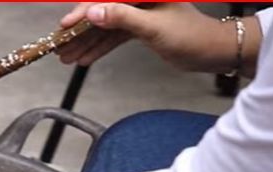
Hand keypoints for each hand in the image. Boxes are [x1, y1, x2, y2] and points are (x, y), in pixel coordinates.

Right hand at [57, 3, 260, 75]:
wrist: (213, 53)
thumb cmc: (192, 36)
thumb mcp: (154, 27)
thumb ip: (122, 18)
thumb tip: (93, 12)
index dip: (83, 11)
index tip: (65, 25)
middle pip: (101, 12)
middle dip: (79, 31)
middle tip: (59, 45)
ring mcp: (138, 13)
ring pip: (104, 27)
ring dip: (85, 43)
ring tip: (66, 57)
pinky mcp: (139, 28)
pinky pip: (113, 37)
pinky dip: (99, 49)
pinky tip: (84, 59)